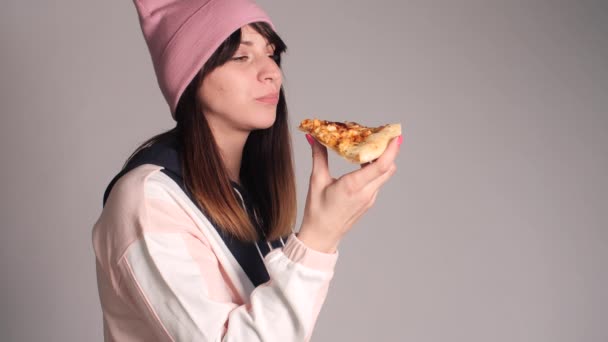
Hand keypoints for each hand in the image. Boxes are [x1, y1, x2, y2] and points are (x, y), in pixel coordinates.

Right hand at [297, 134, 401, 252]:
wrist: (321, 236)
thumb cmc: (317, 211)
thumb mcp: (316, 181)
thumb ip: (319, 157)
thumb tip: (314, 138)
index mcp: (353, 186)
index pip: (380, 166)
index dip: (391, 150)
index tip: (394, 135)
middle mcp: (366, 193)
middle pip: (388, 168)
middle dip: (389, 150)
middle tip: (382, 134)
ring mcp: (369, 198)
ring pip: (384, 175)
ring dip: (382, 160)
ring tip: (371, 145)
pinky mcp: (369, 202)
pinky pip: (377, 182)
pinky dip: (375, 170)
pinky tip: (364, 162)